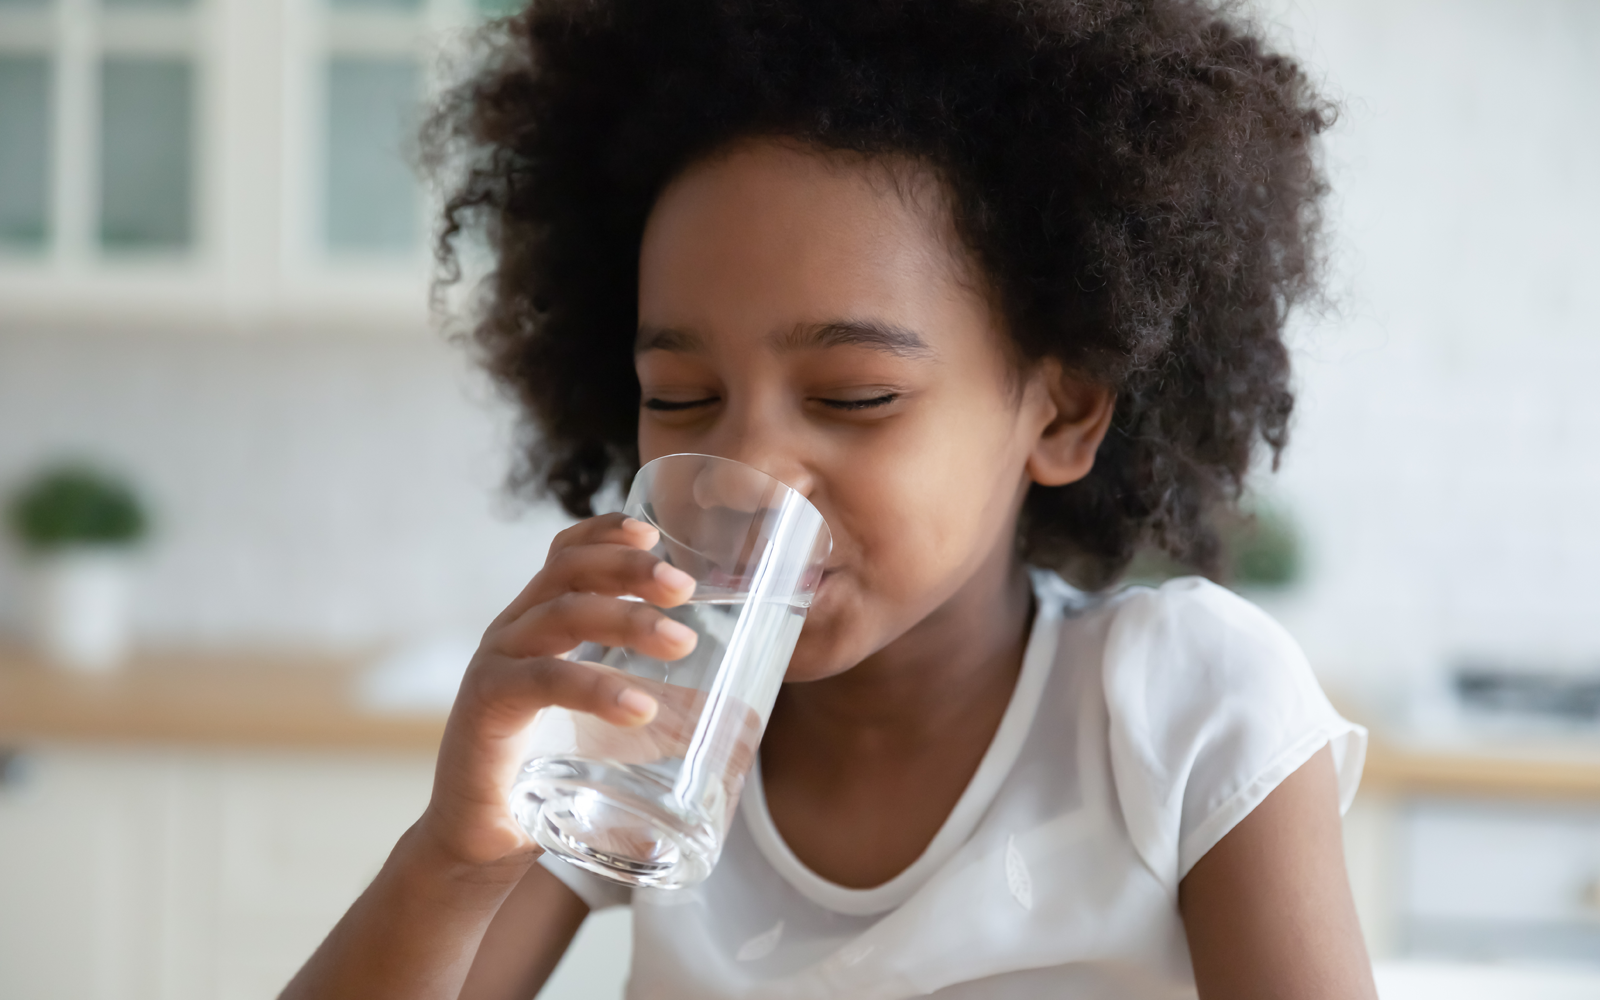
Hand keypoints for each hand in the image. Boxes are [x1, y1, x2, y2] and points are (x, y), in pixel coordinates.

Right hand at [417, 513, 699, 868]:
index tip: (656, 531)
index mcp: (539, 624)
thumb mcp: (611, 730)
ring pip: (562, 615)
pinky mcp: (486, 707)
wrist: (482, 844)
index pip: (566, 555)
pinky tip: (639, 708)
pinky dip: (596, 688)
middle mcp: (514, 632)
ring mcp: (496, 664)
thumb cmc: (549, 777)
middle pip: (569, 571)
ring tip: (683, 642)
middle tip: (686, 587)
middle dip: (630, 567)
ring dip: (628, 620)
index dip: (606, 532)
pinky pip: (544, 680)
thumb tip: (743, 715)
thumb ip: (664, 712)